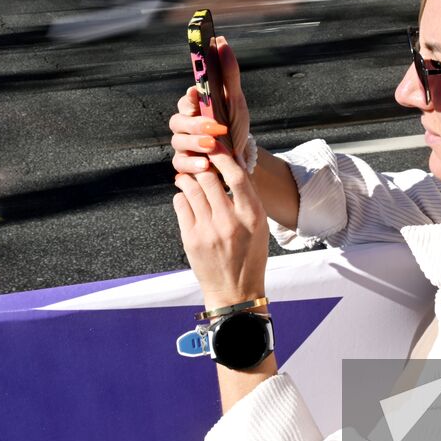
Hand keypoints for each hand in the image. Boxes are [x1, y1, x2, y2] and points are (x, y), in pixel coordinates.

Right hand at [168, 36, 250, 173]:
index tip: (197, 93)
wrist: (239, 158)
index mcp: (195, 107)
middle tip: (214, 126)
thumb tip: (221, 42)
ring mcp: (182, 145)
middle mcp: (185, 125)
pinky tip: (206, 166)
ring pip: (178, 141)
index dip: (189, 97)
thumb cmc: (233, 125)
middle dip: (195, 124)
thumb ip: (229, 73)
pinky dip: (193, 165)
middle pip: (178, 120)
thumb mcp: (235, 100)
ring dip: (195, 144)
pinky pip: (181, 164)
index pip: (186, 99)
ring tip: (212, 146)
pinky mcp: (184, 164)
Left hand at [173, 149, 268, 306]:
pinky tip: (187, 198)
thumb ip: (247, 197)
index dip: (223, 157)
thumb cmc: (250, 256)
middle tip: (198, 160)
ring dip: (188, 178)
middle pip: (209, 178)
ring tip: (188, 177)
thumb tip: (233, 163)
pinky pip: (181, 204)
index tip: (215, 148)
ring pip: (191, 189)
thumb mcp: (259, 226)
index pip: (237, 176)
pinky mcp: (191, 239)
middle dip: (201, 166)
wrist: (235, 292)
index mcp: (253, 217)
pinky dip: (182, 196)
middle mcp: (230, 222)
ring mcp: (208, 231)